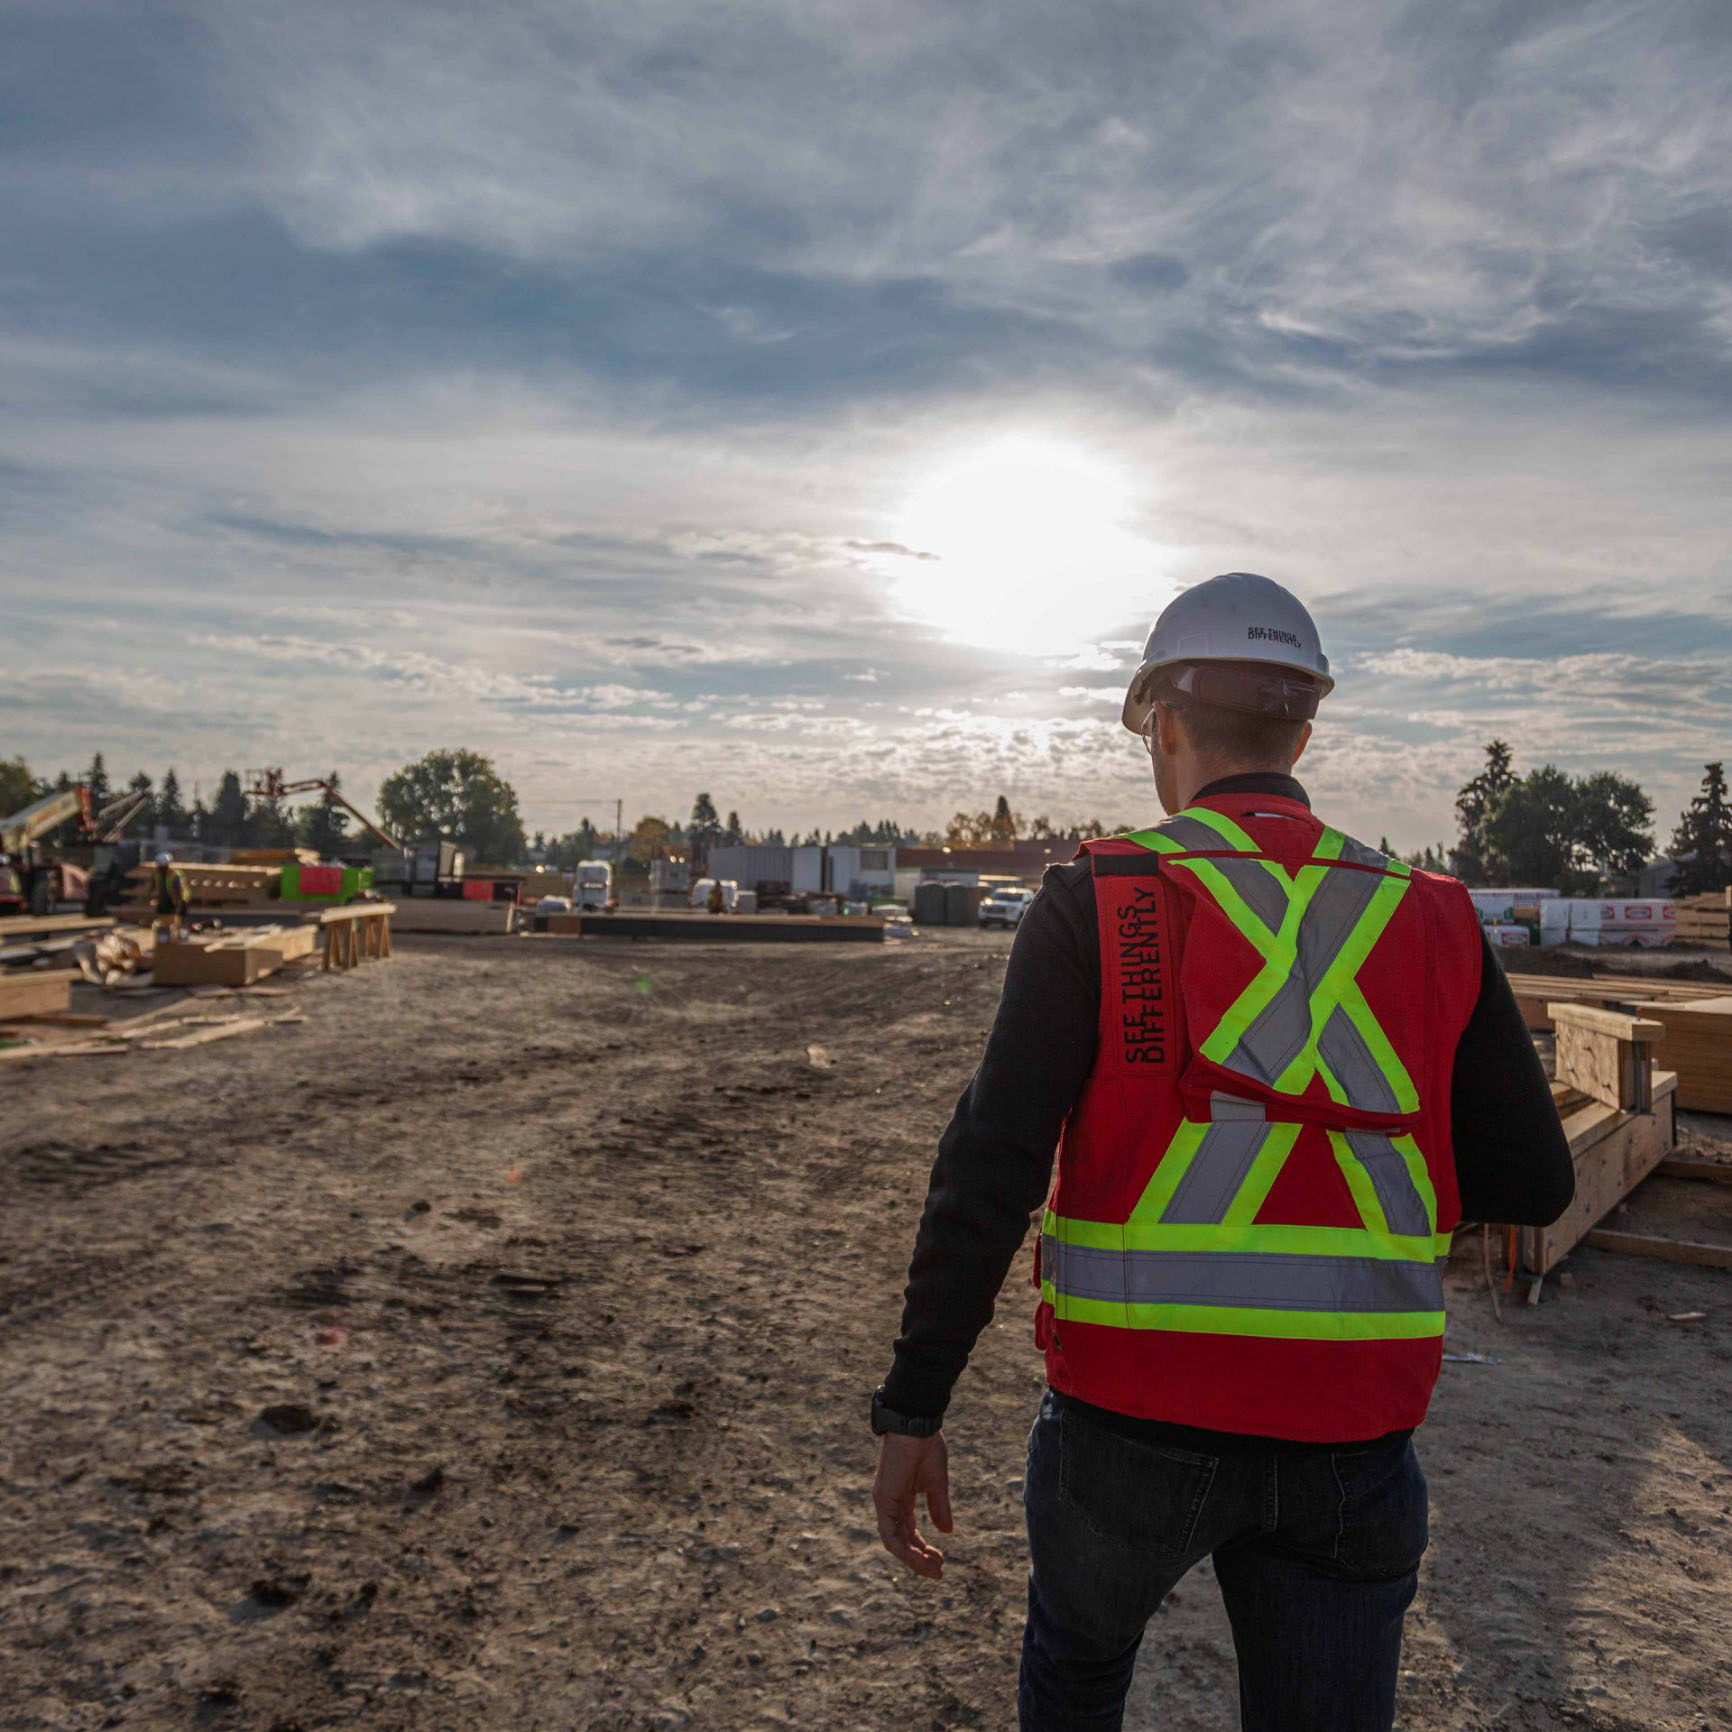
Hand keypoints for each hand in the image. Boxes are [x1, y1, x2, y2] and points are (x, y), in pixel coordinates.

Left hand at [872, 1430, 952, 1579]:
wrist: (916, 1425)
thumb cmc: (926, 1447)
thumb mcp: (937, 1483)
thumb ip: (939, 1507)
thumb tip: (947, 1531)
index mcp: (902, 1500)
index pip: (909, 1533)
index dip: (923, 1550)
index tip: (941, 1561)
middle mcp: (890, 1505)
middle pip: (901, 1542)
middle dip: (920, 1560)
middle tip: (939, 1571)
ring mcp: (885, 1503)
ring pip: (894, 1543)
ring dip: (914, 1560)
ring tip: (935, 1568)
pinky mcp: (883, 1499)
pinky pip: (890, 1534)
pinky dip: (904, 1549)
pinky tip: (921, 1556)